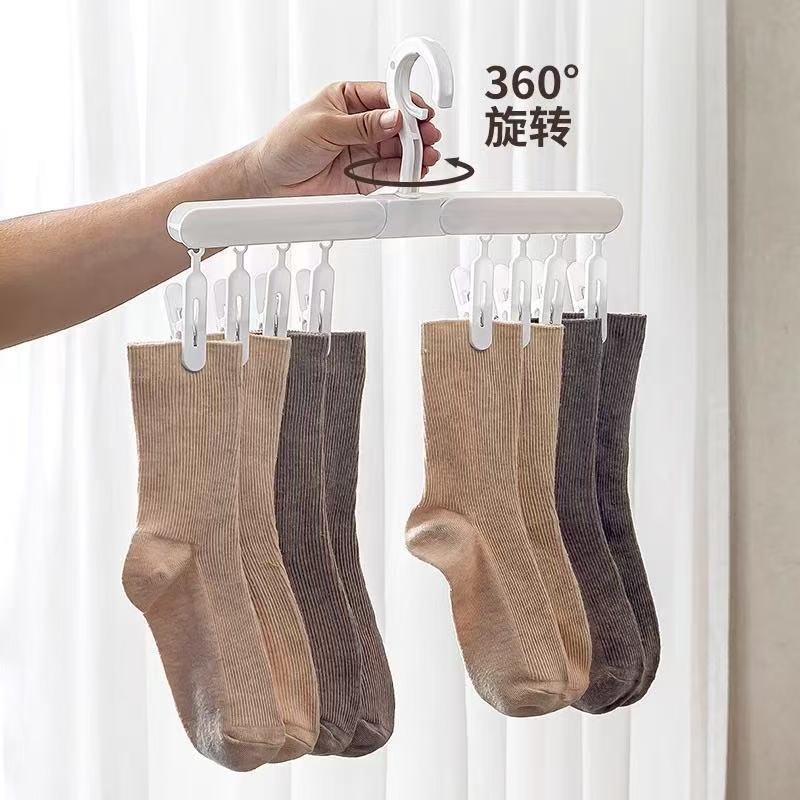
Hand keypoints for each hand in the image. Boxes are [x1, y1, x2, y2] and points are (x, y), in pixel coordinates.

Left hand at [244, 81, 441, 197]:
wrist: (271, 181)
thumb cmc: (286, 144)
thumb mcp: (324, 126)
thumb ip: (361, 125)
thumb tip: (392, 118)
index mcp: (348, 99)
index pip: (385, 96)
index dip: (405, 103)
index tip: (420, 112)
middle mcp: (360, 124)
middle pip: (397, 124)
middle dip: (415, 130)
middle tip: (428, 136)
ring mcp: (364, 150)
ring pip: (398, 150)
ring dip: (414, 153)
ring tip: (426, 156)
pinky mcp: (364, 176)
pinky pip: (390, 173)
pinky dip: (404, 173)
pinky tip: (414, 171)